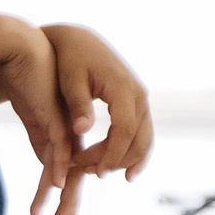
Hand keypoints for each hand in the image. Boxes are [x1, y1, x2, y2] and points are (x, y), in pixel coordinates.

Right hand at [0, 20, 82, 214]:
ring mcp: (64, 125)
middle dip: (68, 201)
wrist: (22, 48)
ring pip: (69, 166)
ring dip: (63, 195)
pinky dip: (59, 166)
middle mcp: (71, 131)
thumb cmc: (28, 79)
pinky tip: (58, 182)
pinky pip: (59, 146)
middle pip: (75, 173)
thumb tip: (48, 162)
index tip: (64, 213)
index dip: (70, 193)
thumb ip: (42, 139)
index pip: (75, 170)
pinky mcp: (54, 116)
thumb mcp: (35, 115)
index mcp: (70, 132)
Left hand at [44, 24, 151, 184]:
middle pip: (138, 139)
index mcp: (123, 89)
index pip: (124, 130)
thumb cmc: (69, 59)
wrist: (78, 39)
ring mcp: (141, 98)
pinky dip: (136, 152)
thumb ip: (78, 105)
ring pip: (145, 139)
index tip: (91, 170)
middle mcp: (139, 94)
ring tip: (102, 174)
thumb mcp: (69, 80)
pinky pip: (142, 132)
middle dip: (116, 160)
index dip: (110, 154)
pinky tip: (124, 171)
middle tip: (89, 173)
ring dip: (128, 160)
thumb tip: (81, 130)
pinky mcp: (137, 102)